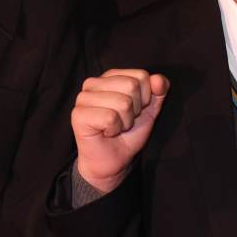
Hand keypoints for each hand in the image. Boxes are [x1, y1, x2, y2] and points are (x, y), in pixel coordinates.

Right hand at [71, 69, 169, 195]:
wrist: (114, 161)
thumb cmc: (128, 134)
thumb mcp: (149, 110)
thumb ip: (157, 92)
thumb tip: (158, 79)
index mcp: (110, 77)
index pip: (141, 75)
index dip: (145, 97)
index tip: (134, 110)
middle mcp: (93, 83)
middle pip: (132, 85)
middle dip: (135, 110)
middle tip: (124, 121)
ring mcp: (83, 98)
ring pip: (122, 102)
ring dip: (125, 122)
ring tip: (115, 127)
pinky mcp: (78, 115)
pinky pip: (110, 117)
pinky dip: (114, 129)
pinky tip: (106, 132)